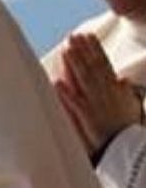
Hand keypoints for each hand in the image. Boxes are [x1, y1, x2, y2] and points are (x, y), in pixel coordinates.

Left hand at [54, 33, 142, 155]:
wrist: (130, 151)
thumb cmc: (128, 131)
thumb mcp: (131, 108)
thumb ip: (125, 92)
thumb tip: (122, 79)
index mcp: (116, 90)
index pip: (104, 64)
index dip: (95, 49)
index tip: (87, 35)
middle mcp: (107, 94)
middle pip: (93, 68)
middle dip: (83, 51)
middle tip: (72, 36)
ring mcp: (97, 105)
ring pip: (85, 81)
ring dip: (75, 65)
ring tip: (66, 50)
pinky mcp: (88, 119)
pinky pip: (76, 105)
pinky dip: (67, 94)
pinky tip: (56, 82)